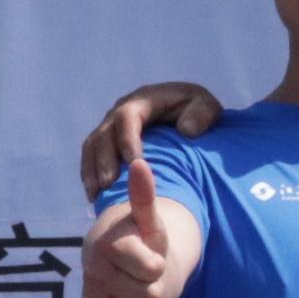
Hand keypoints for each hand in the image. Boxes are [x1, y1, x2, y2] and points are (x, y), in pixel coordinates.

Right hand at [77, 82, 224, 202]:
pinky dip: (91, 175)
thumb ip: (202, 113)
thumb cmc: (198, 113)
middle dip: (104, 159)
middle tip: (109, 185)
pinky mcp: (107, 142)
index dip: (127, 138)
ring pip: (93, 146)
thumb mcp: (208, 106)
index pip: (128, 116)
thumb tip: (186, 130)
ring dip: (92, 170)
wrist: (188, 115)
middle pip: (104, 134)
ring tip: (96, 195)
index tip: (134, 162)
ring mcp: (112, 126)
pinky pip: (91, 157)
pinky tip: (94, 197)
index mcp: (144, 100)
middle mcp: (122, 111)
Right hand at [85, 156, 173, 297]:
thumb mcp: (150, 221)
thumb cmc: (141, 240)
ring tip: (136, 286)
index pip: (153, 271)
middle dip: (153, 286)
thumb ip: (145, 196)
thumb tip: (140, 162)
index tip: (147, 254)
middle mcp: (92, 272)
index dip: (158, 264)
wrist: (124, 267)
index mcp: (106, 245)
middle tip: (143, 274)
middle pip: (149, 296)